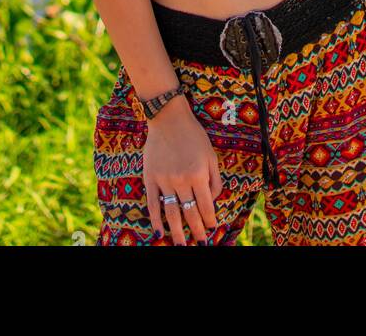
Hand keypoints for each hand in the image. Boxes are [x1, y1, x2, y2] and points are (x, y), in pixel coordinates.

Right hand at [144, 94, 223, 244]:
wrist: (168, 118)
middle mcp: (182, 180)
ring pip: (172, 213)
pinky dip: (155, 221)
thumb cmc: (193, 135)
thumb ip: (215, 179)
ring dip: (177, 233)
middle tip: (201, 243)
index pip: (206, 206)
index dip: (210, 220)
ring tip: (181, 245)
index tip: (212, 229)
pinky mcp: (150, 178)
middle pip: (190, 213)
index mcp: (199, 174)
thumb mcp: (211, 154)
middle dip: (197, 231)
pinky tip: (159, 233)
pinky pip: (152, 204)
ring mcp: (164, 180)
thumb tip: (213, 201)